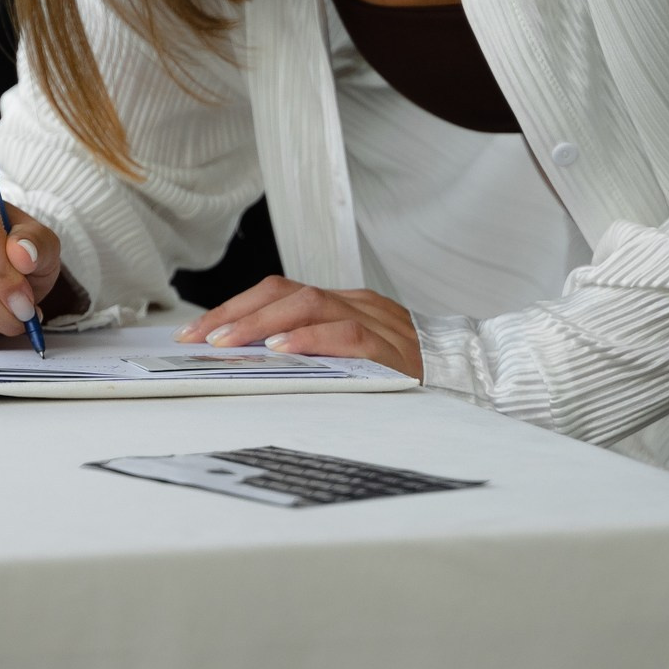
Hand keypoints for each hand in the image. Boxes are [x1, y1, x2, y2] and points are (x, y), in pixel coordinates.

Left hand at [174, 275, 423, 377]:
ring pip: (309, 304)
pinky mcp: (392, 349)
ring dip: (261, 324)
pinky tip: (280, 352)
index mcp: (344, 304)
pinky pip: (346, 336)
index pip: (279, 291)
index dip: (234, 309)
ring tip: (227, 345)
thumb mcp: (355, 358)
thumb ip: (316, 353)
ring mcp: (376, 322)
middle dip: (235, 314)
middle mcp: (357, 304)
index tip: (195, 334)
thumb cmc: (407, 375)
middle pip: (286, 291)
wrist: (473, 377)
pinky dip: (310, 340)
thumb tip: (254, 366)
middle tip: (199, 340)